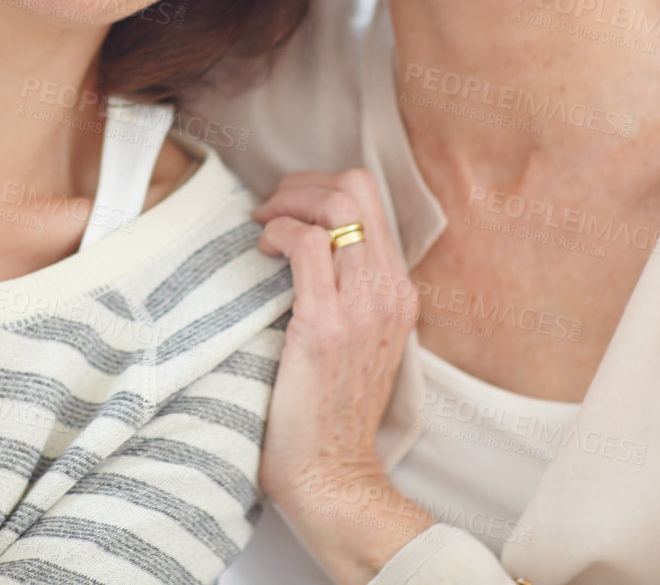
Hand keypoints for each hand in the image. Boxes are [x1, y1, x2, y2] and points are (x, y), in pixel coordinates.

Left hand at [254, 169, 432, 575]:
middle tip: (269, 212)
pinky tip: (262, 252)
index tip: (285, 210)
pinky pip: (308, 245)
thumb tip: (300, 247)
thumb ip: (341, 293)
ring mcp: (364, 308)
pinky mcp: (328, 326)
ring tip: (263, 229)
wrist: (332, 476)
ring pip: (337, 206)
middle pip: (357, 187)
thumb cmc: (327, 412)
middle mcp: (390, 292)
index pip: (370, 198)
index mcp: (397, 292)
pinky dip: (278, 232)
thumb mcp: (352, 340)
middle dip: (301, 184)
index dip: (318, 186)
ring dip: (287, 203)